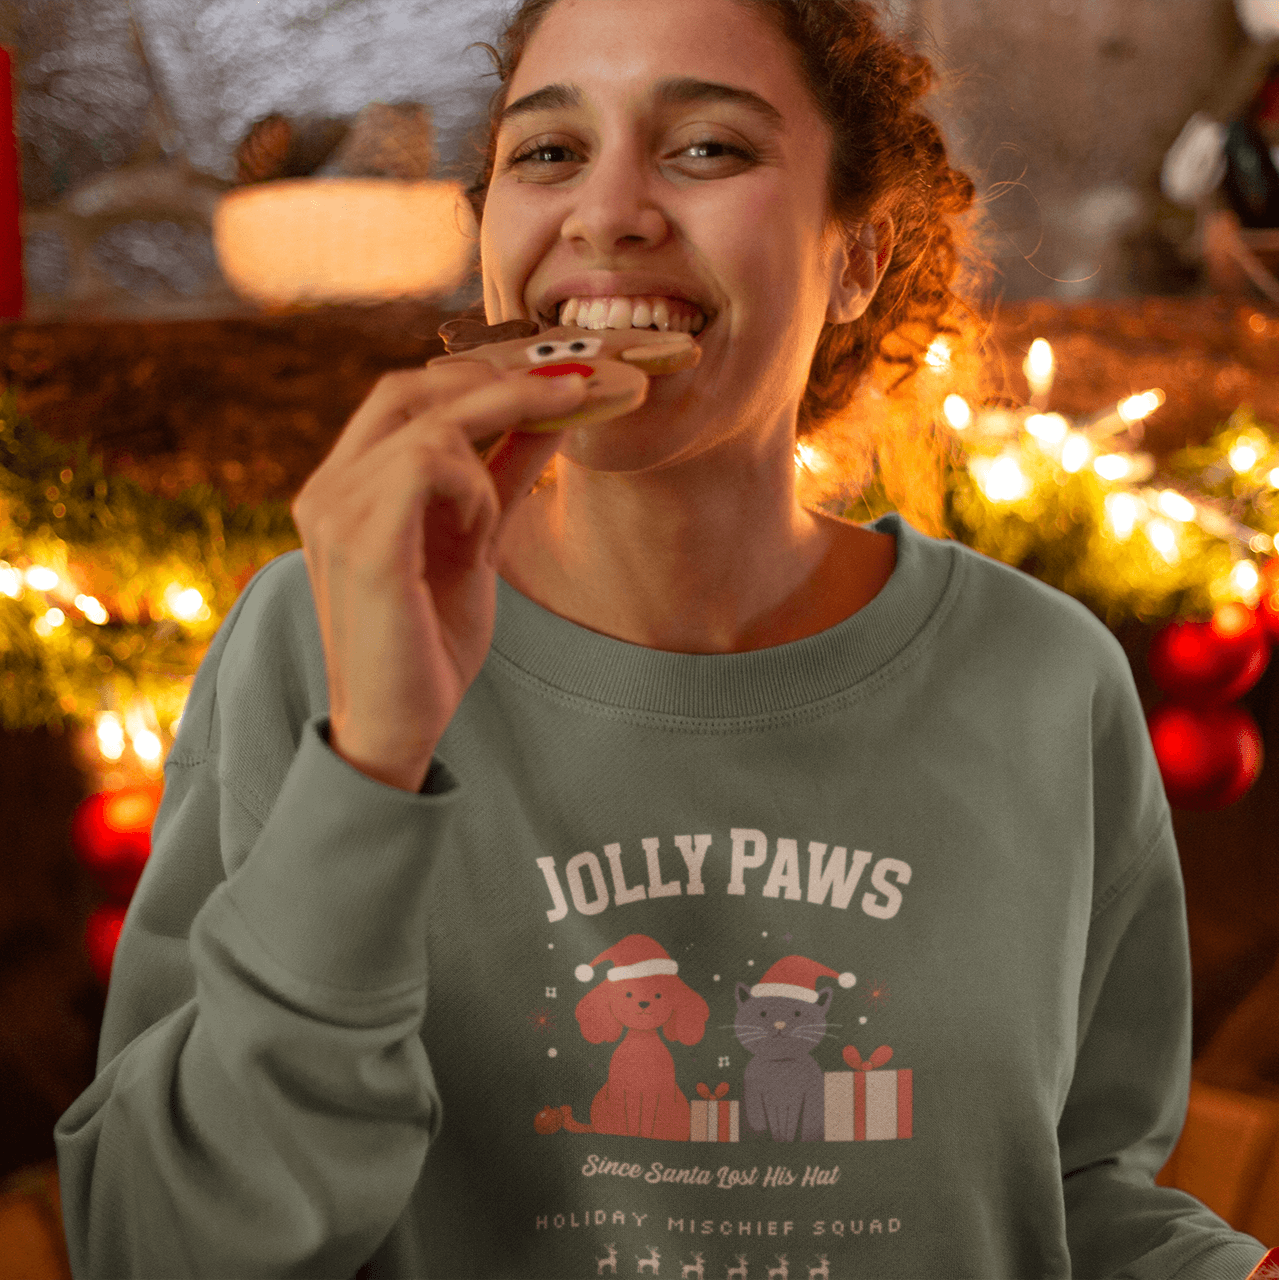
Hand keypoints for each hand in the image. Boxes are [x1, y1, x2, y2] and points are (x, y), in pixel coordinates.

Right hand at [291, 360, 587, 791]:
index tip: (557, 375)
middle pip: (411, 389)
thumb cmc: (430, 639)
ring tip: (493, 519)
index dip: (480, 375)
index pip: (406, 396)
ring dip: (491, 451)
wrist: (399, 726)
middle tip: (576, 388)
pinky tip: (477, 533)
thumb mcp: (478, 541)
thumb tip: (553, 414)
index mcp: (348, 485)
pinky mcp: (361, 541)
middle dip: (501, 380)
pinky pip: (428, 464)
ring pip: (431, 423)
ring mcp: (335, 510)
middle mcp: (329, 488)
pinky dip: (472, 487)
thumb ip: (504, 474)